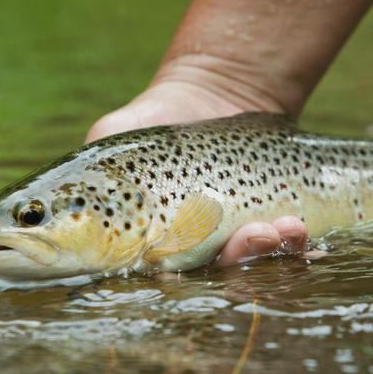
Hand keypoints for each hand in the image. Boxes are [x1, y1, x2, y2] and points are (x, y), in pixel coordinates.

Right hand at [86, 59, 309, 265]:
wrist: (214, 96)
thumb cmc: (155, 119)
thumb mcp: (115, 134)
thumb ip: (97, 163)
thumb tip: (73, 193)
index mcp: (153, 243)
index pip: (158, 271)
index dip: (168, 277)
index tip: (173, 271)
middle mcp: (196, 251)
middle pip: (215, 272)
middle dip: (237, 257)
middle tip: (254, 234)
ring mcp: (236, 240)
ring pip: (255, 261)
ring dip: (271, 249)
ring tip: (285, 227)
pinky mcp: (272, 223)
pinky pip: (286, 245)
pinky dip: (295, 242)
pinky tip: (298, 228)